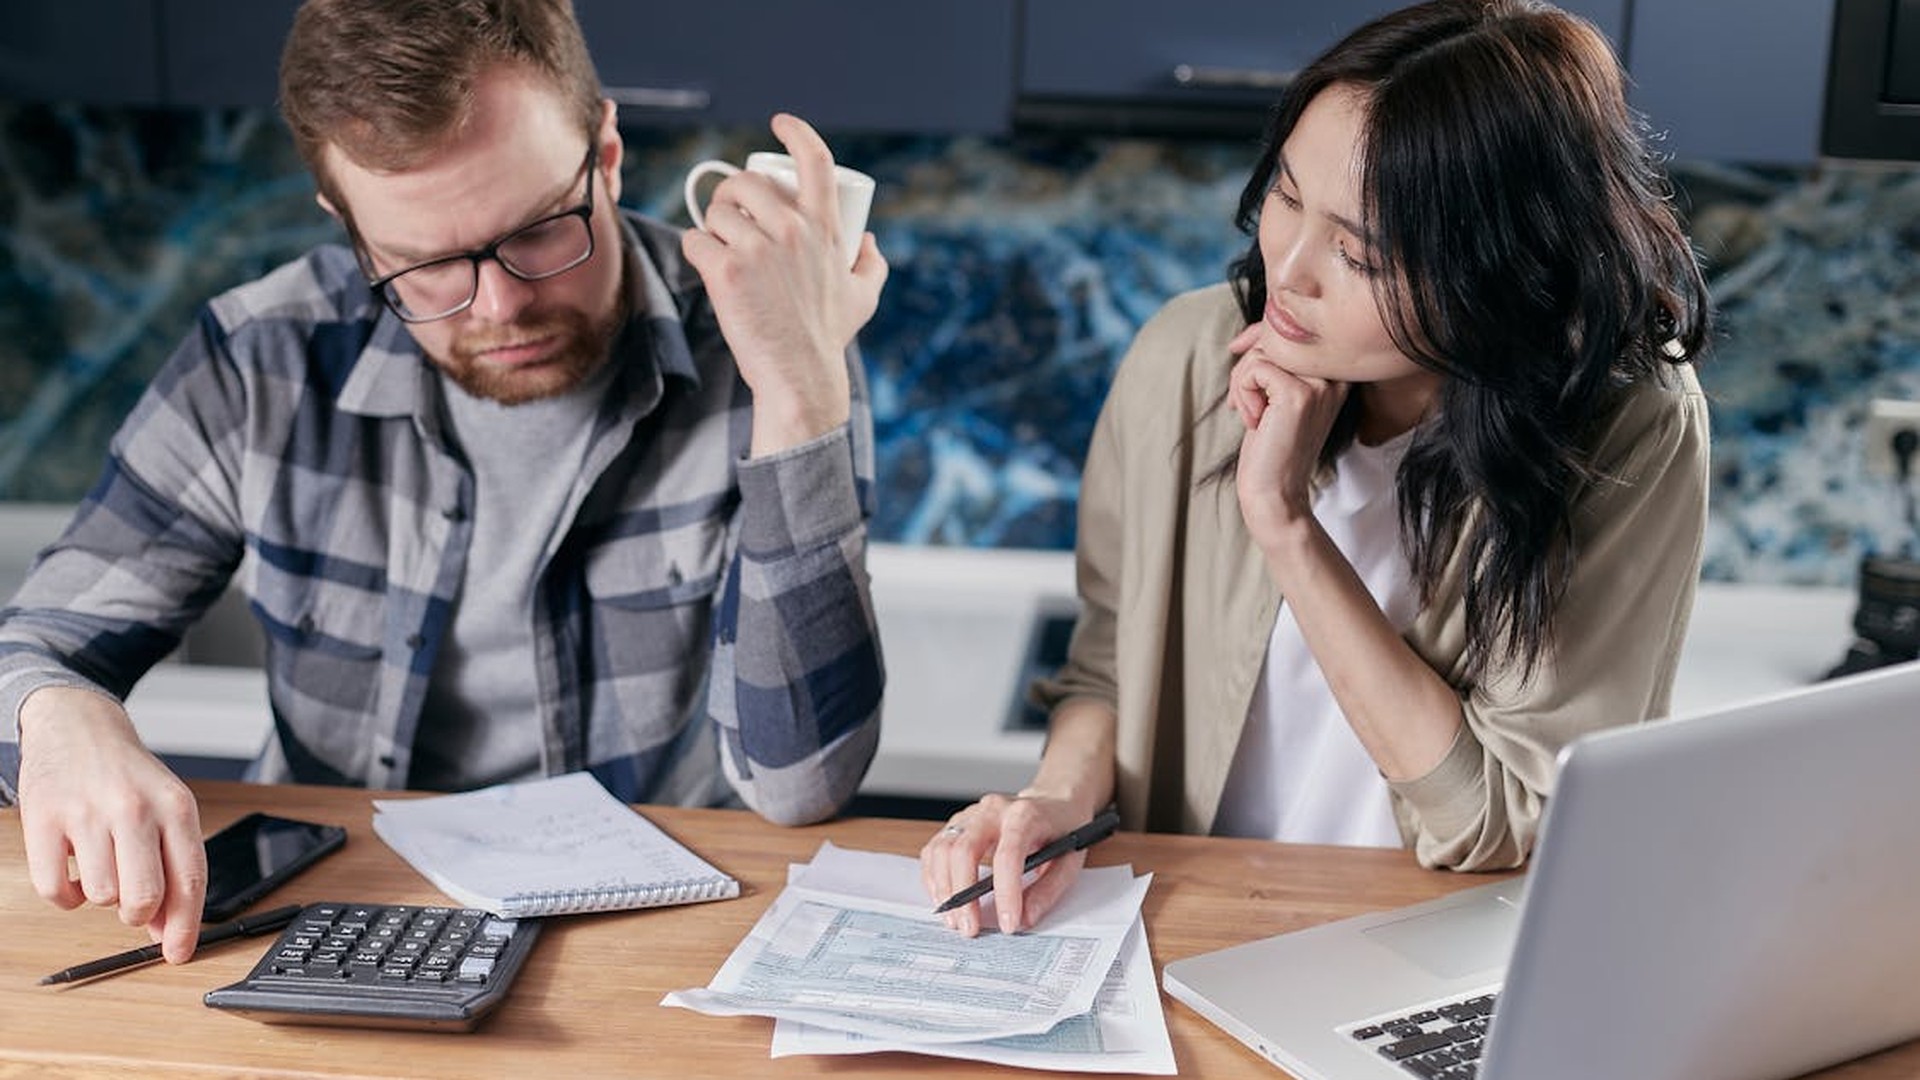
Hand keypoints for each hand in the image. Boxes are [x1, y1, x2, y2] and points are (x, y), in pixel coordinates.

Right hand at [16, 686, 206, 961]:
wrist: (78, 727)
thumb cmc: (128, 778)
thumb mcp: (166, 811)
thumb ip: (173, 867)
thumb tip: (169, 931)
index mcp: (176, 807)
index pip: (189, 879)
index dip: (185, 926)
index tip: (180, 954)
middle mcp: (134, 809)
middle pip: (143, 897)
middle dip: (140, 914)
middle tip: (133, 902)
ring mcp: (86, 813)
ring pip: (101, 897)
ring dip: (102, 895)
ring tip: (103, 865)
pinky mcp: (43, 819)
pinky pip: (55, 890)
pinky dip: (65, 895)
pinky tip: (74, 871)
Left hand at [680, 112, 888, 455]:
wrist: (799, 374)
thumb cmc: (828, 336)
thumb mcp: (863, 296)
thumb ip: (872, 264)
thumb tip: (868, 241)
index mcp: (824, 227)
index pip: (814, 160)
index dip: (796, 132)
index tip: (780, 123)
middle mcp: (792, 229)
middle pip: (745, 182)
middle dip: (731, 194)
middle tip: (730, 217)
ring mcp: (756, 249)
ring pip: (716, 211)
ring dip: (712, 226)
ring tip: (721, 249)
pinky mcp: (724, 270)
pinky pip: (695, 240)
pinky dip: (696, 251)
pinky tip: (707, 267)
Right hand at [919, 791, 1090, 936]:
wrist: (1053, 801)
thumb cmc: (1061, 831)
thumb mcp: (1068, 861)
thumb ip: (1047, 891)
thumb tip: (1024, 919)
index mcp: (1025, 816)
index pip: (1008, 854)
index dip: (1006, 892)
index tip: (1008, 924)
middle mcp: (993, 810)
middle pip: (964, 850)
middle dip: (962, 894)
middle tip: (969, 928)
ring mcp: (971, 815)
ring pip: (942, 849)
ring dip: (943, 889)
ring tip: (955, 920)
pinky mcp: (958, 824)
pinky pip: (934, 849)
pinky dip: (934, 877)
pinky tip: (944, 899)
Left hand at [1227, 323, 1348, 554]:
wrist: (1275, 493)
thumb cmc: (1270, 446)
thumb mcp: (1274, 397)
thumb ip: (1273, 363)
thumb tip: (1245, 336)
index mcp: (1337, 375)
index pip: (1295, 330)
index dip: (1259, 334)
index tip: (1236, 349)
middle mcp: (1336, 376)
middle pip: (1277, 337)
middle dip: (1247, 364)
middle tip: (1241, 401)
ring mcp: (1320, 384)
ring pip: (1263, 351)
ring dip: (1242, 381)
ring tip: (1249, 414)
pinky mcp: (1299, 394)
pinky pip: (1256, 368)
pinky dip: (1242, 390)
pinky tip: (1252, 420)